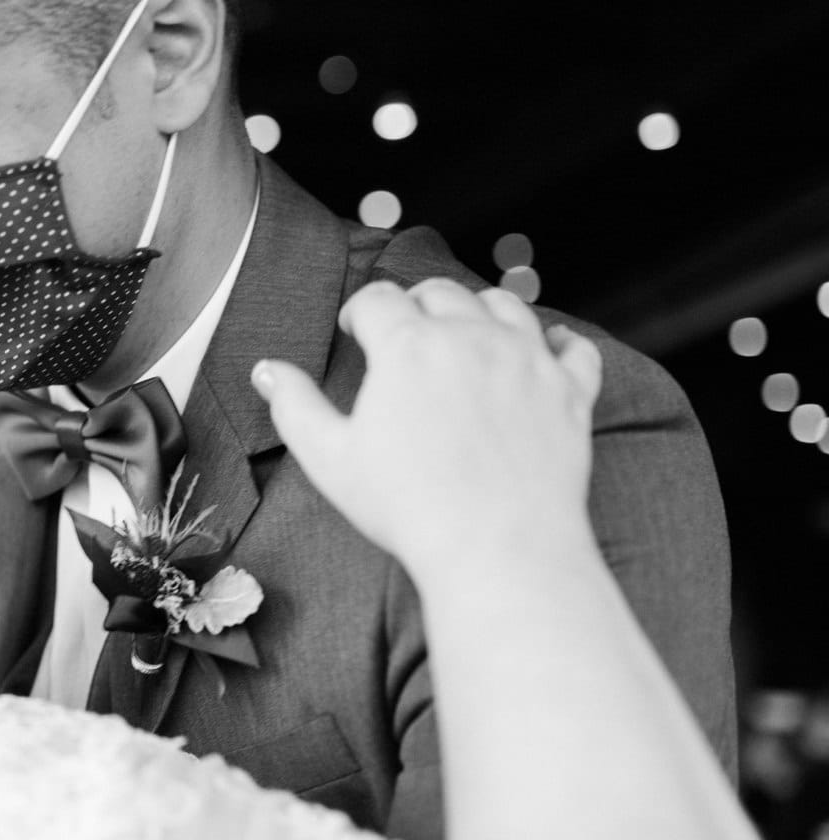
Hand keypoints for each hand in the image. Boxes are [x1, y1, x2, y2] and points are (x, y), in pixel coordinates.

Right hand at [250, 279, 602, 577]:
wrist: (499, 547)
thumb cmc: (408, 507)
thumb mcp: (330, 459)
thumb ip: (294, 405)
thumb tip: (266, 370)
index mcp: (408, 345)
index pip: (378, 299)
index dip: (360, 311)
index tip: (356, 331)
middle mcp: (471, 336)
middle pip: (440, 291)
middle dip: (416, 304)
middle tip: (406, 333)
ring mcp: (528, 360)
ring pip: (505, 305)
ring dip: (479, 309)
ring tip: (466, 332)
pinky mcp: (571, 391)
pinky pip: (573, 347)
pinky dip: (558, 342)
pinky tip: (545, 350)